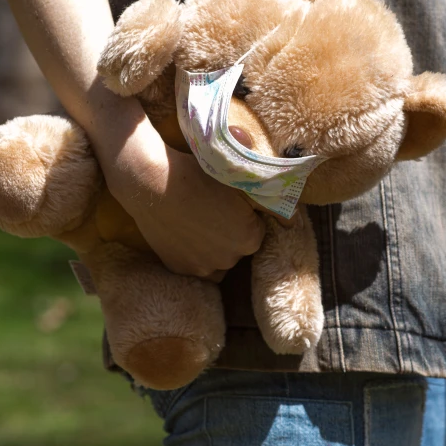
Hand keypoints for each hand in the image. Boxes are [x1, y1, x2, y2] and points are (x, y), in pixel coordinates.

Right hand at [101, 119, 265, 278]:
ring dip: (214, 247)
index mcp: (250, 240)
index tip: (229, 200)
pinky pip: (195, 264)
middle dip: (231, 232)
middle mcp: (230, 261)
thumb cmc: (200, 176)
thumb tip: (292, 222)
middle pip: (237, 246)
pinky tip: (185, 233)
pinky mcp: (179, 269)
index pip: (257, 230)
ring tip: (199, 222)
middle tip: (212, 208)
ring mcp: (203, 268)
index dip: (244, 214)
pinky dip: (193, 253)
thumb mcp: (242, 183)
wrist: (153, 182)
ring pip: (217, 259)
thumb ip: (272, 203)